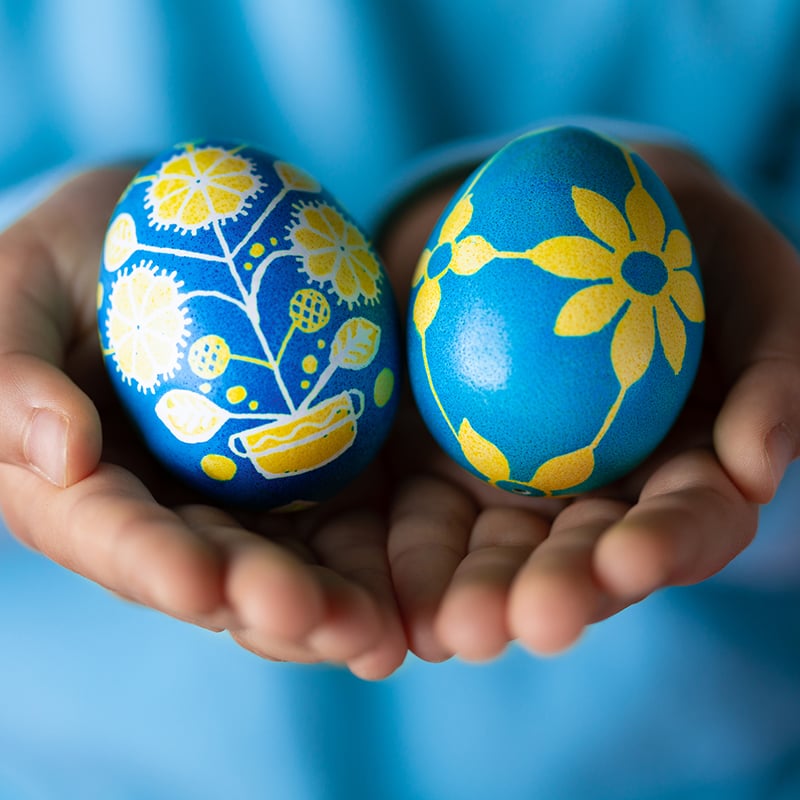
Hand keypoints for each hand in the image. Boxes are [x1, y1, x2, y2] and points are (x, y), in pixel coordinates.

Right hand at [0, 169, 405, 679]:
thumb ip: (12, 370)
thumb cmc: (72, 255)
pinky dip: (375, 558)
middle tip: (323, 626)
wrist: (167, 226)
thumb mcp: (17, 287)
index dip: (152, 563)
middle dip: (263, 605)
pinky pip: (341, 520)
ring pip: (284, 566)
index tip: (201, 583)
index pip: (111, 534)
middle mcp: (162, 511)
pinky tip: (414, 590)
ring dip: (332, 607)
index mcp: (78, 488)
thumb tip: (59, 456)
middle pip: (211, 573)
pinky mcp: (303, 471)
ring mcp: (237, 497)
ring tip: (381, 637)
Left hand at [378, 142, 799, 662]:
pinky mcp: (444, 467)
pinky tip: (385, 590)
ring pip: (496, 553)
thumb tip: (756, 466)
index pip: (685, 526)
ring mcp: (517, 487)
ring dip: (474, 594)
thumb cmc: (682, 244)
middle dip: (557, 592)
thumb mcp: (754, 283)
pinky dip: (406, 554)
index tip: (628, 560)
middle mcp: (598, 498)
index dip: (662, 547)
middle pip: (580, 559)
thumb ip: (774, 370)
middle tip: (525, 621)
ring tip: (448, 630)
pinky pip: (421, 514)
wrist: (566, 211)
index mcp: (681, 473)